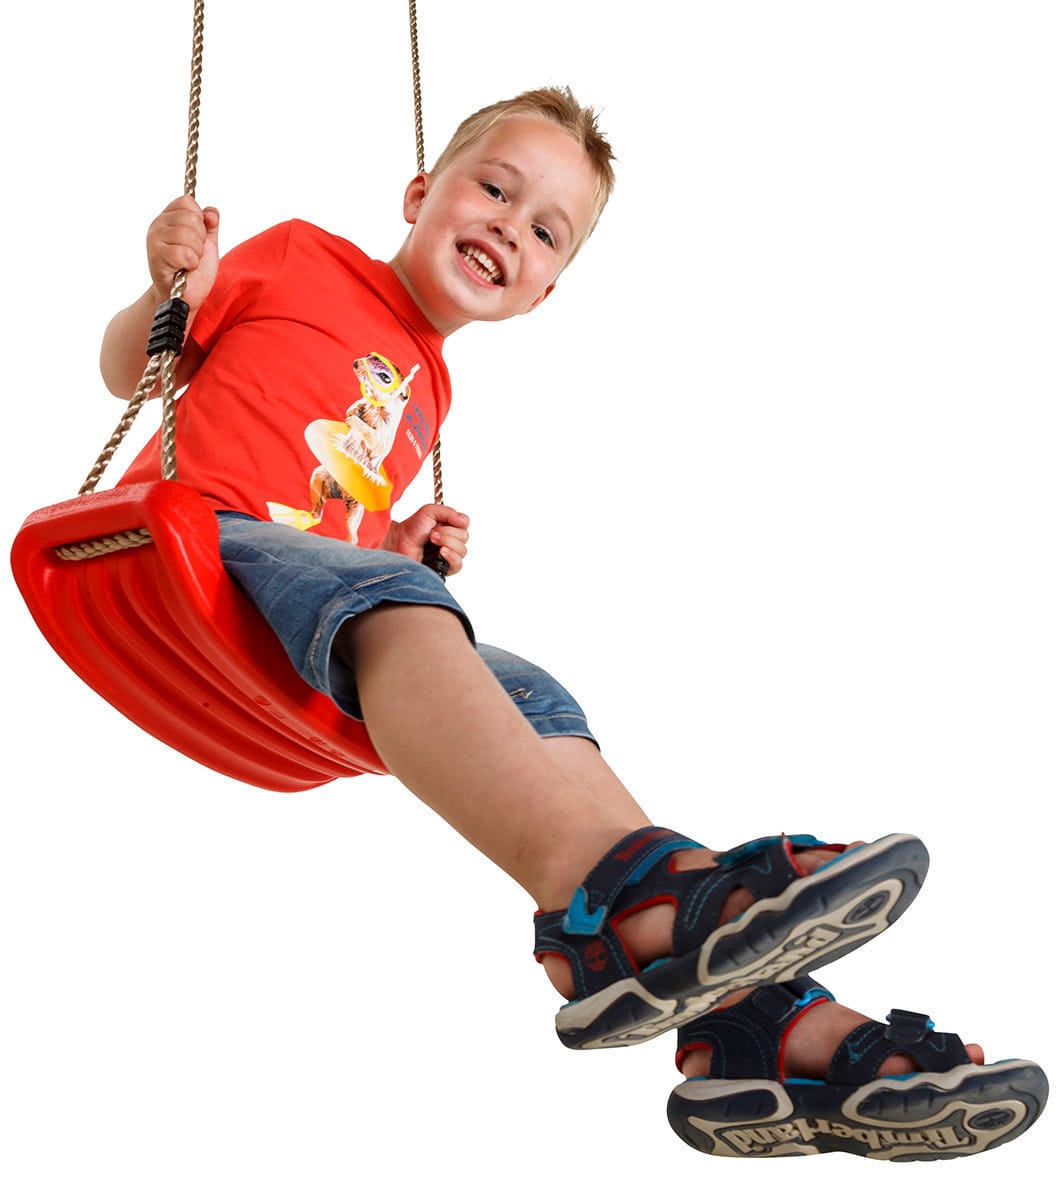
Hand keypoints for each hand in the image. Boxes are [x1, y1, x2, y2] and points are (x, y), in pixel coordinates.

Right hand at [146, 196, 219, 310]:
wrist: (186, 296)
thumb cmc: (194, 271)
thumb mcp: (207, 244)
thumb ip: (210, 225)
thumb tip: (211, 211)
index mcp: (168, 218)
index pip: (187, 202)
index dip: (199, 220)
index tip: (197, 237)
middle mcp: (157, 226)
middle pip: (191, 218)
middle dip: (200, 239)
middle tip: (193, 253)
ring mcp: (154, 241)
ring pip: (189, 235)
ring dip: (196, 253)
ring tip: (189, 262)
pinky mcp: (156, 257)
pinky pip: (185, 253)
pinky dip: (191, 263)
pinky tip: (185, 268)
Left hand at [383, 505, 469, 574]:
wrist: (398, 548)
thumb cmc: (408, 532)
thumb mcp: (428, 512)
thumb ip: (448, 512)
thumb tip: (464, 521)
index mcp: (446, 526)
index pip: (463, 524)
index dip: (455, 522)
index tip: (440, 523)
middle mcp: (448, 540)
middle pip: (464, 536)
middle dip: (448, 532)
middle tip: (431, 534)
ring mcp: (447, 555)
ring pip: (463, 550)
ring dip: (448, 542)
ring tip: (432, 541)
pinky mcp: (444, 568)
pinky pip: (458, 564)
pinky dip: (451, 556)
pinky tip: (441, 552)